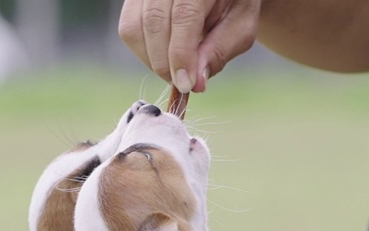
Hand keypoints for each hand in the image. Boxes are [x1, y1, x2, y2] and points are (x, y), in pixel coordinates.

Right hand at [118, 0, 260, 92]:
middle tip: (182, 83)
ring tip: (175, 70)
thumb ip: (219, 50)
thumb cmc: (234, 5)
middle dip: (165, 63)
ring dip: (152, 60)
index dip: (181, 54)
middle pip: (154, 22)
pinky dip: (143, 51)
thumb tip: (194, 82)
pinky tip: (164, 56)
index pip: (183, 15)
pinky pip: (128, 28)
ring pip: (134, 28)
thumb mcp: (240, 26)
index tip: (186, 85)